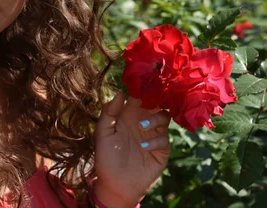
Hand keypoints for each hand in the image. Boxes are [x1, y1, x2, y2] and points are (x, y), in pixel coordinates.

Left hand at [92, 91, 170, 206]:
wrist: (114, 185)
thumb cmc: (106, 157)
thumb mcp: (102, 133)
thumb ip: (109, 112)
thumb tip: (121, 92)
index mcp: (128, 114)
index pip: (139, 95)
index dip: (142, 88)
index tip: (144, 81)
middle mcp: (143, 121)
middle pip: (156, 103)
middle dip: (156, 99)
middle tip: (151, 99)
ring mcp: (153, 135)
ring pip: (164, 117)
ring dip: (155, 119)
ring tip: (142, 126)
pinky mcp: (161, 151)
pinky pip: (164, 140)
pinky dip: (155, 141)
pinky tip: (143, 146)